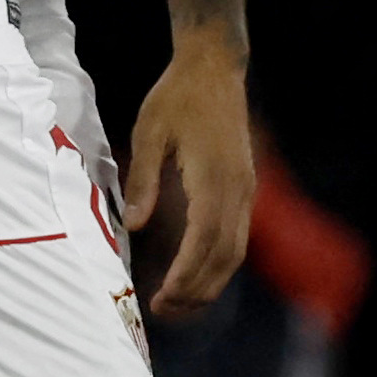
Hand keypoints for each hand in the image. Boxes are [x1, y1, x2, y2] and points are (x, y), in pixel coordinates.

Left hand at [122, 23, 252, 315]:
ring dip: (209, 282)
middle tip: (163, 309)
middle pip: (224, 255)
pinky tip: (195, 273)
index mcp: (213, 177)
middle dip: (196, 289)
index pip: (203, 240)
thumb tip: (131, 226)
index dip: (185, 274)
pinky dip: (218, 263)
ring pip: (235, 251)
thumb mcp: (149, 131)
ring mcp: (245, 189)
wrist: (214, 67)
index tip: (162, 296)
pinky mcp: (244, 187)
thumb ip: (142, 179)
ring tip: (177, 302)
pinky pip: (236, 236)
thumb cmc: (176, 96)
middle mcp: (237, 189)